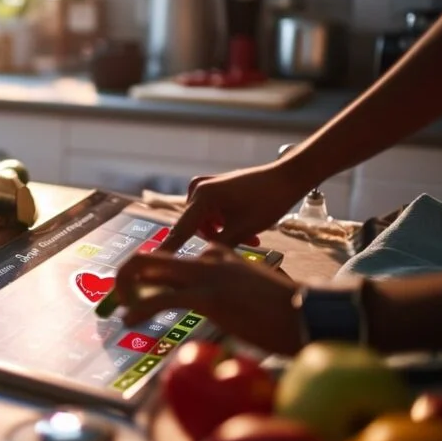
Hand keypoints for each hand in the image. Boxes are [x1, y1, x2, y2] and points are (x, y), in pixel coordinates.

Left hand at [115, 244, 304, 354]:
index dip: (149, 279)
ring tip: (120, 310)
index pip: (171, 261)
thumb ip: (228, 289)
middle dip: (126, 275)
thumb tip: (218, 304)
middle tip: (117, 296)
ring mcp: (207, 275)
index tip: (138, 295)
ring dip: (127, 290)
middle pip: (151, 258)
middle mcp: (208, 258)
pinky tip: (129, 319)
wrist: (308, 316)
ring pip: (150, 272)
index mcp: (218, 254)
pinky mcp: (209, 297)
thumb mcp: (249, 290)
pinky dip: (141, 308)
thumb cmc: (285, 310)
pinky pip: (162, 299)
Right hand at [160, 161, 312, 252]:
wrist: (287, 177)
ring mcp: (204, 186)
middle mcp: (197, 189)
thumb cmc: (268, 201)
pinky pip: (211, 213)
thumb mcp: (244, 229)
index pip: (181, 230)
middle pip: (196, 227)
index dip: (168, 249)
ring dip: (225, 232)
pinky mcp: (213, 188)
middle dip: (218, 238)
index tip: (153, 263)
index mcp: (202, 197)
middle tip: (247, 243)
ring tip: (252, 238)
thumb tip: (201, 263)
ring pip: (206, 222)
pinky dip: (226, 223)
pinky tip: (247, 228)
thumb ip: (219, 246)